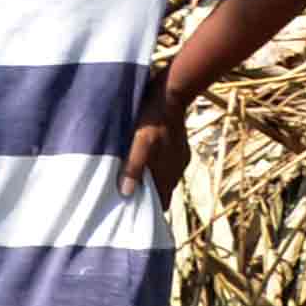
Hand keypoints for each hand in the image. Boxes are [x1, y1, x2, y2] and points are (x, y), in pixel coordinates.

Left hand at [121, 71, 190, 196]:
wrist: (172, 93)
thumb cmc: (152, 118)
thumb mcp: (139, 142)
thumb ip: (133, 167)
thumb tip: (126, 193)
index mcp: (169, 172)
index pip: (161, 201)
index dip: (148, 208)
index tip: (131, 212)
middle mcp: (178, 168)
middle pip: (162, 191)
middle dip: (147, 195)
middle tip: (126, 198)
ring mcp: (180, 157)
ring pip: (164, 177)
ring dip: (150, 180)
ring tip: (131, 181)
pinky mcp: (179, 146)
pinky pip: (167, 164)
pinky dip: (156, 167)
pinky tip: (143, 162)